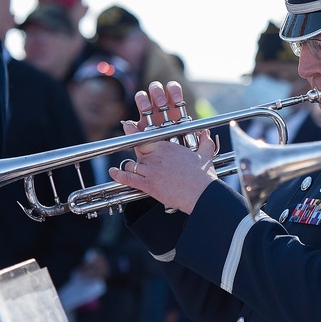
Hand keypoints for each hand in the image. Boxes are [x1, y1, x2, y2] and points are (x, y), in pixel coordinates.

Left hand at [109, 80, 217, 213]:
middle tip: (139, 157)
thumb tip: (207, 134)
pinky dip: (119, 175)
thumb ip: (205, 142)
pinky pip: (128, 178)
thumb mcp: (206, 155)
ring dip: (131, 166)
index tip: (128, 127)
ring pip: (132, 165)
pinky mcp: (148, 185)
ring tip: (132, 168)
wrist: (202, 193)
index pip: (145, 138)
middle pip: (138, 152)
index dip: (135, 134)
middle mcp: (156, 157)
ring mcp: (151, 171)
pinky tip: (113, 173)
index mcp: (167, 147)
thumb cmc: (203, 176)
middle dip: (138, 155)